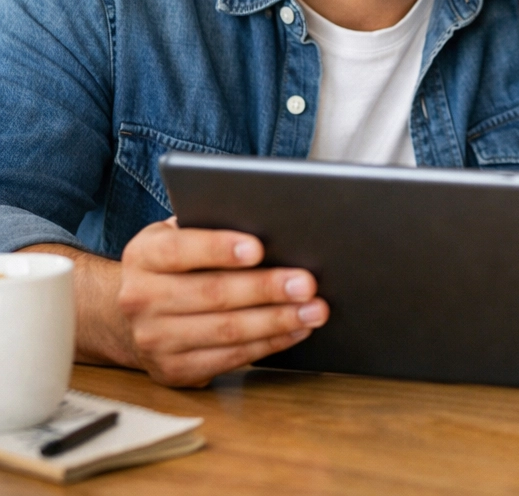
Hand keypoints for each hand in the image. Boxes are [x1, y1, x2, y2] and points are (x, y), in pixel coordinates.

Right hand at [118, 218, 329, 386]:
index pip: (179, 250)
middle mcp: (141, 299)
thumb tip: (269, 223)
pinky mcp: (174, 371)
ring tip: (314, 310)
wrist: (129, 316)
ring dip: (277, 320)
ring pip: (226, 331)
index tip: (257, 248)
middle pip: (212, 293)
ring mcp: (155, 340)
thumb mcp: (178, 236)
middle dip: (266, 288)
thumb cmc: (174, 264)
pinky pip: (230, 358)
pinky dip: (269, 344)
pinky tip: (296, 330)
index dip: (219, 248)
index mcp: (144, 256)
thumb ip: (210, 227)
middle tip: (307, 283)